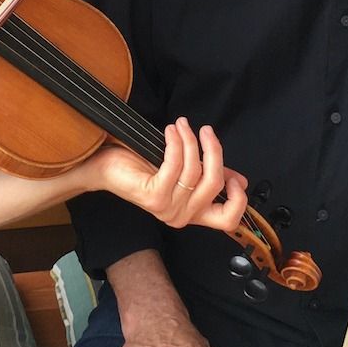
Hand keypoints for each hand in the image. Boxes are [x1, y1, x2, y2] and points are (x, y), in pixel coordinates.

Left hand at [91, 117, 247, 231]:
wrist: (108, 168)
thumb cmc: (144, 168)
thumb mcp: (185, 172)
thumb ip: (210, 176)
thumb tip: (239, 180)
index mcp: (193, 214)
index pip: (227, 221)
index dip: (239, 200)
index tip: (234, 177)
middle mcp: (182, 217)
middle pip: (214, 183)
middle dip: (214, 150)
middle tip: (206, 131)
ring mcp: (167, 209)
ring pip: (195, 170)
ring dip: (190, 140)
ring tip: (182, 125)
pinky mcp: (154, 196)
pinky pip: (175, 164)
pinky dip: (176, 142)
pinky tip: (171, 131)